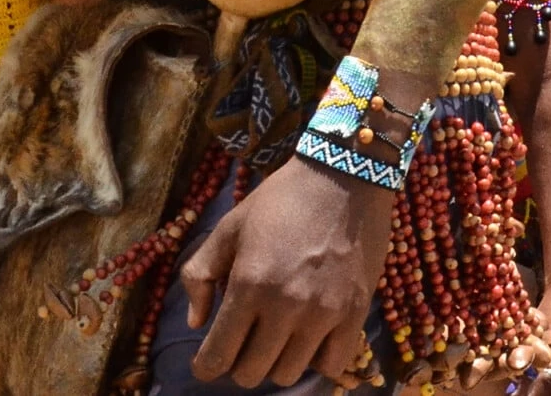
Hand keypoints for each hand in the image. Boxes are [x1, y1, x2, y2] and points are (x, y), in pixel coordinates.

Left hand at [180, 158, 394, 387]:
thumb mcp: (229, 227)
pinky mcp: (355, 314)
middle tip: (241, 343)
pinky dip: (315, 360)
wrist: (343, 177)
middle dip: (237, 364)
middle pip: (251, 373)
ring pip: (288, 374)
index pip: (218, 356)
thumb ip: (200, 274)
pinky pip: (330, 365)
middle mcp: (285, 307)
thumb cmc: (280, 200)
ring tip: (274, 339)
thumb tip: (195, 322)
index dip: (205, 366)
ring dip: (274, 363)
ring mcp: (324, 314)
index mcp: (249, 284)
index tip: (206, 362)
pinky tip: (308, 339)